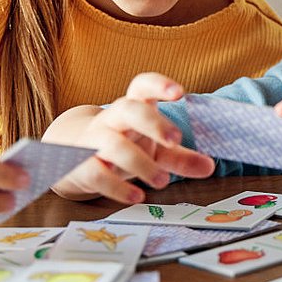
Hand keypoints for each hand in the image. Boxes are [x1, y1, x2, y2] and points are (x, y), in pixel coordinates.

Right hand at [50, 73, 213, 202]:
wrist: (72, 157)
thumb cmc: (123, 145)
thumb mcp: (154, 149)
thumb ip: (180, 156)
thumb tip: (210, 166)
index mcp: (134, 108)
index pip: (142, 85)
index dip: (159, 85)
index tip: (179, 92)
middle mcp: (113, 119)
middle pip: (129, 110)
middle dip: (153, 123)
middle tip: (176, 140)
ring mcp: (95, 141)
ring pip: (114, 145)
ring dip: (141, 163)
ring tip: (164, 181)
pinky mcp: (82, 166)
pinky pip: (97, 173)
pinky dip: (118, 188)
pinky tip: (138, 197)